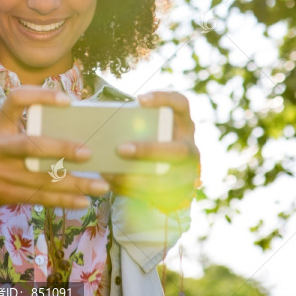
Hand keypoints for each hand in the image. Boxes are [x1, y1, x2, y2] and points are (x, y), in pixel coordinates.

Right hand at [0, 86, 106, 209]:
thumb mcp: (5, 127)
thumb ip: (31, 122)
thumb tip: (77, 122)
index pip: (17, 99)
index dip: (41, 96)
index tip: (69, 101)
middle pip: (30, 145)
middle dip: (61, 149)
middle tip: (89, 153)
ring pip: (40, 178)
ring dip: (74, 184)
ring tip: (100, 186)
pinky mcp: (0, 194)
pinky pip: (37, 198)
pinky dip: (63, 200)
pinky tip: (83, 201)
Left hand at [100, 91, 199, 212]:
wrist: (172, 168)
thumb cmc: (153, 136)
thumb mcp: (152, 125)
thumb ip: (137, 122)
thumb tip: (106, 122)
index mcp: (183, 122)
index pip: (181, 103)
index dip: (163, 100)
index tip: (140, 100)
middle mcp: (190, 146)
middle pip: (178, 150)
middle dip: (149, 151)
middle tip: (121, 149)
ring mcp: (188, 172)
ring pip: (167, 179)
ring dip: (135, 178)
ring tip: (109, 173)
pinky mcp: (179, 192)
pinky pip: (156, 196)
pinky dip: (131, 190)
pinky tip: (112, 183)